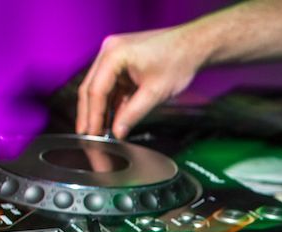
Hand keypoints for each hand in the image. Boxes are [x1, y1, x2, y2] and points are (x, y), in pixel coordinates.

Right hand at [76, 25, 207, 138]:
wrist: (193, 46)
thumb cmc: (178, 60)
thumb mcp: (154, 93)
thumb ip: (133, 114)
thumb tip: (117, 132)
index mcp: (114, 54)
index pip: (96, 90)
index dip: (93, 115)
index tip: (92, 134)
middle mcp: (109, 51)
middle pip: (92, 88)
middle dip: (90, 114)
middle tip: (88, 136)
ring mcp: (115, 56)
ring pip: (100, 88)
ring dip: (101, 110)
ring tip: (100, 132)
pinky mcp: (123, 63)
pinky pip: (112, 86)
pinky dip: (112, 102)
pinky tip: (112, 120)